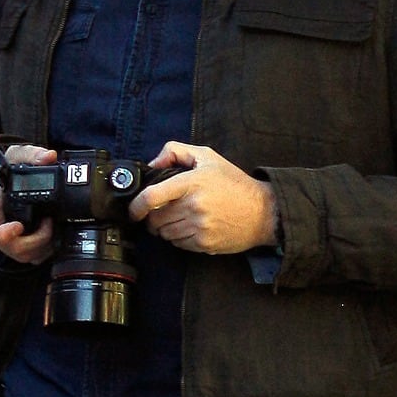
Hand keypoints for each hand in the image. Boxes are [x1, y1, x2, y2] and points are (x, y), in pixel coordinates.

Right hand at [0, 143, 55, 264]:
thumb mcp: (15, 155)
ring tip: (51, 224)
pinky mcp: (21, 248)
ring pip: (24, 256)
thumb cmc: (7, 171)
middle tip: (48, 221)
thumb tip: (49, 157)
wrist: (9, 182)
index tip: (17, 226)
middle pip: (10, 248)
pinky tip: (54, 233)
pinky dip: (47, 248)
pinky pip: (34, 257)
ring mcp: (8, 243)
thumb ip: (31, 153)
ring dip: (43, 244)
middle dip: (35, 239)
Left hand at [130, 141, 277, 254]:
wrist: (263, 212)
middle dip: (152, 216)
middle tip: (161, 210)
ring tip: (178, 217)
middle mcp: (194, 206)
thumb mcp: (207, 157)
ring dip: (164, 227)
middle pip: (155, 218)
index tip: (134, 209)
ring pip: (164, 233)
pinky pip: (177, 243)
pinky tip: (190, 227)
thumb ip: (176, 151)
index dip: (137, 205)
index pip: (153, 196)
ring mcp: (199, 227)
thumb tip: (152, 164)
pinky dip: (177, 237)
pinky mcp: (204, 244)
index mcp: (192, 183)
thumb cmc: (234, 183)